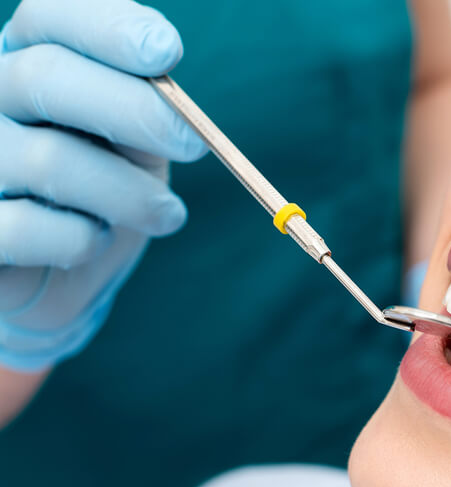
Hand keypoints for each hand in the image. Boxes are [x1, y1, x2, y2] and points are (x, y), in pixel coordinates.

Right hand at [0, 0, 206, 370]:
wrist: (63, 266)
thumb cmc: (105, 187)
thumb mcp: (135, 139)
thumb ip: (147, 107)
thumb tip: (169, 87)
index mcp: (25, 59)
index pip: (51, 15)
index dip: (109, 28)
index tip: (167, 52)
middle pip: (45, 76)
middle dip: (134, 109)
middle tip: (193, 145)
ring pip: (49, 159)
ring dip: (129, 192)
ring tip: (168, 214)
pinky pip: (28, 228)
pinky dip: (80, 239)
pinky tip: (94, 240)